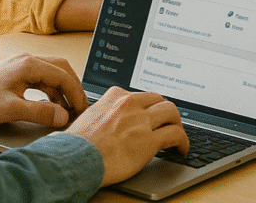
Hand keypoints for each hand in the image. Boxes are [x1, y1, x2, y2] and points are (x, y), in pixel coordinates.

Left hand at [0, 53, 88, 127]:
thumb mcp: (10, 109)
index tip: (81, 110)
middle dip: (73, 88)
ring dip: (63, 90)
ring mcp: (23, 65)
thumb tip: (62, 116)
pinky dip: (51, 90)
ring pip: (53, 73)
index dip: (76, 93)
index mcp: (29, 65)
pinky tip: (50, 104)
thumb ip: (39, 112)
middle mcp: (28, 60)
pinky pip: (42, 78)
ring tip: (67, 109)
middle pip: (62, 69)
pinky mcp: (17, 72)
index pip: (63, 75)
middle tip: (80, 107)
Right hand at [67, 87, 189, 186]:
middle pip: (160, 100)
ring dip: (177, 123)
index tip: (151, 112)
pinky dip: (183, 140)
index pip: (141, 95)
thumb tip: (105, 119)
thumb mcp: (87, 117)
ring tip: (178, 133)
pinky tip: (182, 148)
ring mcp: (141, 121)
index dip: (149, 106)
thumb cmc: (74, 146)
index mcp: (115, 97)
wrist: (72, 161)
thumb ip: (103, 112)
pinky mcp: (148, 140)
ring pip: (171, 112)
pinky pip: (175, 134)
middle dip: (166, 111)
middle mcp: (130, 104)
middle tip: (168, 122)